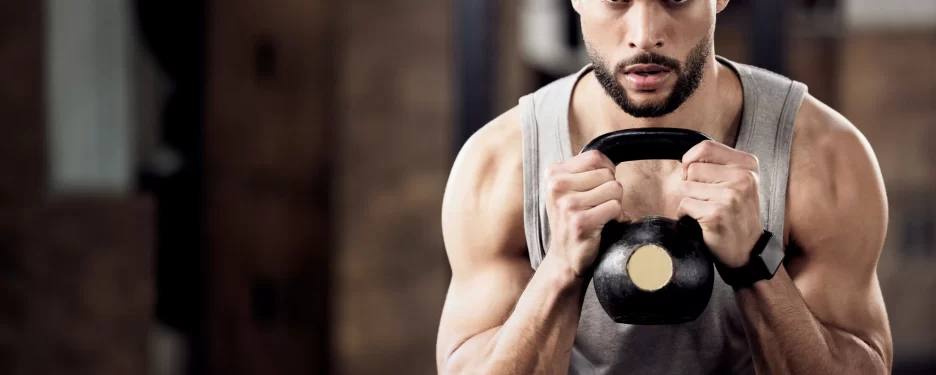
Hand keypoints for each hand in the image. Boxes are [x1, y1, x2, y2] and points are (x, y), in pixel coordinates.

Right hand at [545, 150, 627, 277]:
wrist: (565, 257)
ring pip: (614, 188)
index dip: (607, 171)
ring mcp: (567, 205)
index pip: (596, 157)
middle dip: (610, 190)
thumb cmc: (573, 221)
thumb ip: (585, 171)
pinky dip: (615, 217)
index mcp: (553, 174)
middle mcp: (557, 186)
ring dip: (614, 204)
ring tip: (599, 215)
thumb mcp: (569, 190)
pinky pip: (614, 207)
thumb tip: (611, 160)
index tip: (600, 187)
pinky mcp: (580, 222)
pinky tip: (602, 226)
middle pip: (607, 173)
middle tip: (597, 206)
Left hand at [678, 141, 762, 268]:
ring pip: (686, 187)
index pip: (706, 147)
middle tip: (708, 200)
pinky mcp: (717, 213)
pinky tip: (703, 220)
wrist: (748, 250)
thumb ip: (717, 165)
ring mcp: (731, 195)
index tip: (694, 173)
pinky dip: (686, 214)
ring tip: (708, 210)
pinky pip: (684, 205)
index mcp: (747, 164)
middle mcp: (743, 177)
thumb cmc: (738, 215)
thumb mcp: (738, 182)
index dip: (691, 160)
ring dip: (690, 201)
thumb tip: (685, 160)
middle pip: (692, 168)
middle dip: (692, 185)